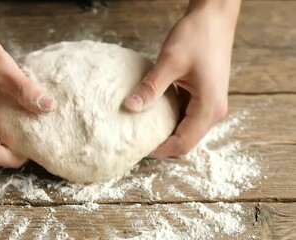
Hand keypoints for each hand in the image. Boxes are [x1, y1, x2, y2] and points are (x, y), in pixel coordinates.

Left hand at [123, 1, 240, 156]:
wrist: (215, 16)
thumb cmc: (198, 36)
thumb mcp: (170, 62)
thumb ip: (151, 87)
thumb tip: (129, 107)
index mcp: (209, 107)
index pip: (183, 143)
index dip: (160, 150)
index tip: (138, 148)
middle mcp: (214, 110)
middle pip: (187, 140)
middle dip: (163, 144)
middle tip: (138, 141)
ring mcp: (211, 103)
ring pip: (187, 129)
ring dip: (167, 131)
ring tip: (143, 129)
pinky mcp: (206, 94)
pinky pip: (188, 115)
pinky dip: (172, 118)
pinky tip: (154, 112)